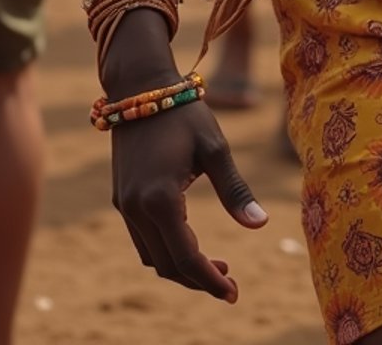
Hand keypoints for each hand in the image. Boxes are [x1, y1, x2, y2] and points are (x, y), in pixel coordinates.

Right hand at [112, 97, 267, 300]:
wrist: (141, 87)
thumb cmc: (184, 113)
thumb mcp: (215, 149)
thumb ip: (235, 191)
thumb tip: (261, 226)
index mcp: (160, 199)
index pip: (186, 258)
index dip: (210, 281)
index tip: (234, 293)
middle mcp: (136, 208)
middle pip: (166, 265)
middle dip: (198, 279)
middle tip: (231, 283)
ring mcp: (124, 205)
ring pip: (151, 256)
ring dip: (181, 267)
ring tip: (218, 265)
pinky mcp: (120, 198)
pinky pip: (142, 239)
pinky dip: (165, 249)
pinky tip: (189, 242)